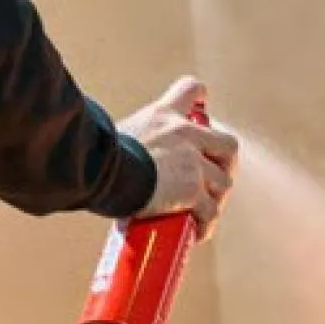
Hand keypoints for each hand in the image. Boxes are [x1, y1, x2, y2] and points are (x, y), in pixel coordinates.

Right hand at [118, 76, 239, 240]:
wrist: (102, 171)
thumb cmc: (97, 156)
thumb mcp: (117, 135)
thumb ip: (131, 144)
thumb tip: (114, 165)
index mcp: (164, 115)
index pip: (190, 90)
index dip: (199, 98)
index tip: (202, 104)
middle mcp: (185, 135)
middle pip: (227, 145)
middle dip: (226, 164)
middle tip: (215, 180)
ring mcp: (193, 163)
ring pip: (224, 183)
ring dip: (217, 199)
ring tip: (203, 212)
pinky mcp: (193, 190)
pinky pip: (210, 212)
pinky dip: (206, 224)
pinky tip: (197, 233)